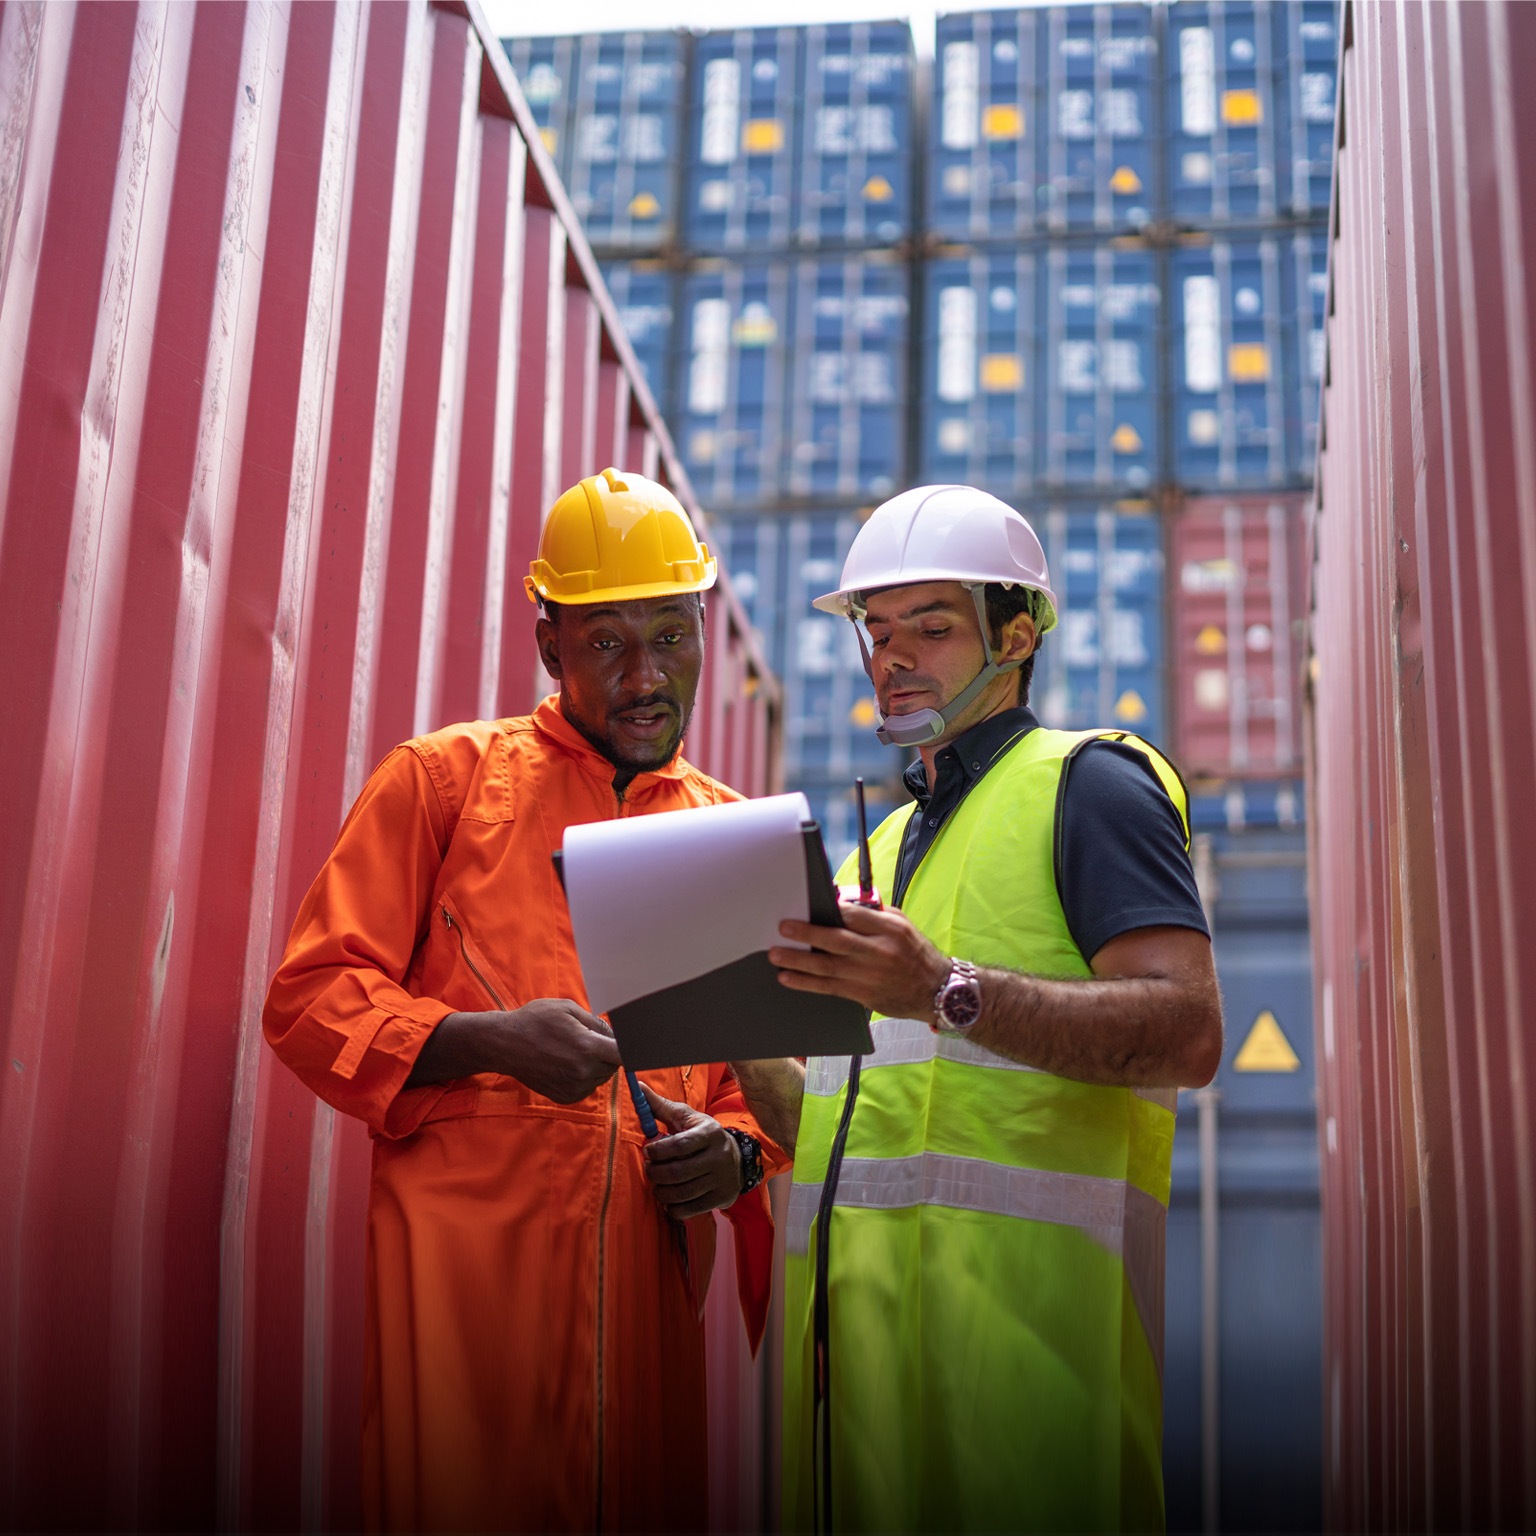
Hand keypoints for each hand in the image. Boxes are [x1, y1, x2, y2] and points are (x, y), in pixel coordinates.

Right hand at [408, 1000, 620, 1101]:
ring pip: (601, 1076)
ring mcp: (574, 1088)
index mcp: (588, 1047)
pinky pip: (587, 1086)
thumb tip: (618, 1036)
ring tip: (571, 1049)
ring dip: (596, 1064)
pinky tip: (564, 1063)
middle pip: (614, 1064)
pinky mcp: (566, 1097)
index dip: (638, 1050)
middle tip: (587, 1039)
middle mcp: (584, 1071)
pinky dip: (583, 1076)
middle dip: (608, 1052)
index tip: (647, 1047)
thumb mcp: (569, 1010)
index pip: (626, 1054)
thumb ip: (598, 1024)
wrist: (504, 1045)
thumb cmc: (536, 1020)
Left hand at [638, 1083, 743, 1218]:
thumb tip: (638, 1087)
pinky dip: (672, 1207)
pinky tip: (668, 1199)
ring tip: (656, 1183)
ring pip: (682, 1193)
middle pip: (678, 1172)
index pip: (680, 1145)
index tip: (648, 1151)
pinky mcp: (721, 1199)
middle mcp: (719, 1157)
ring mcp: (721, 1180)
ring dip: (661, 1191)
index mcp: (710, 1133)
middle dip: (655, 1173)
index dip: (658, 1151)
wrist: (736, 1158)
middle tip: (648, 1168)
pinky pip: (689, 1210)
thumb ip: (661, 1106)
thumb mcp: (686, 1118)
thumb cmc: (702, 1135)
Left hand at [770, 902, 950, 1021]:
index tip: (807, 904)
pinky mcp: (865, 995)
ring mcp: (871, 975)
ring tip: (776, 955)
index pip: (854, 914)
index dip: (829, 909)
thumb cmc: (916, 954)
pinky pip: (830, 988)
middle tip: (783, 928)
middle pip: (837, 940)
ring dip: (798, 961)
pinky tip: (789, 978)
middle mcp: (880, 951)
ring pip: (828, 967)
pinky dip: (806, 983)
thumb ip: (873, 915)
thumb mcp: (902, 926)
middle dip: (806, 934)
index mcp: (890, 928)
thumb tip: (840, 904)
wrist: (938, 991)